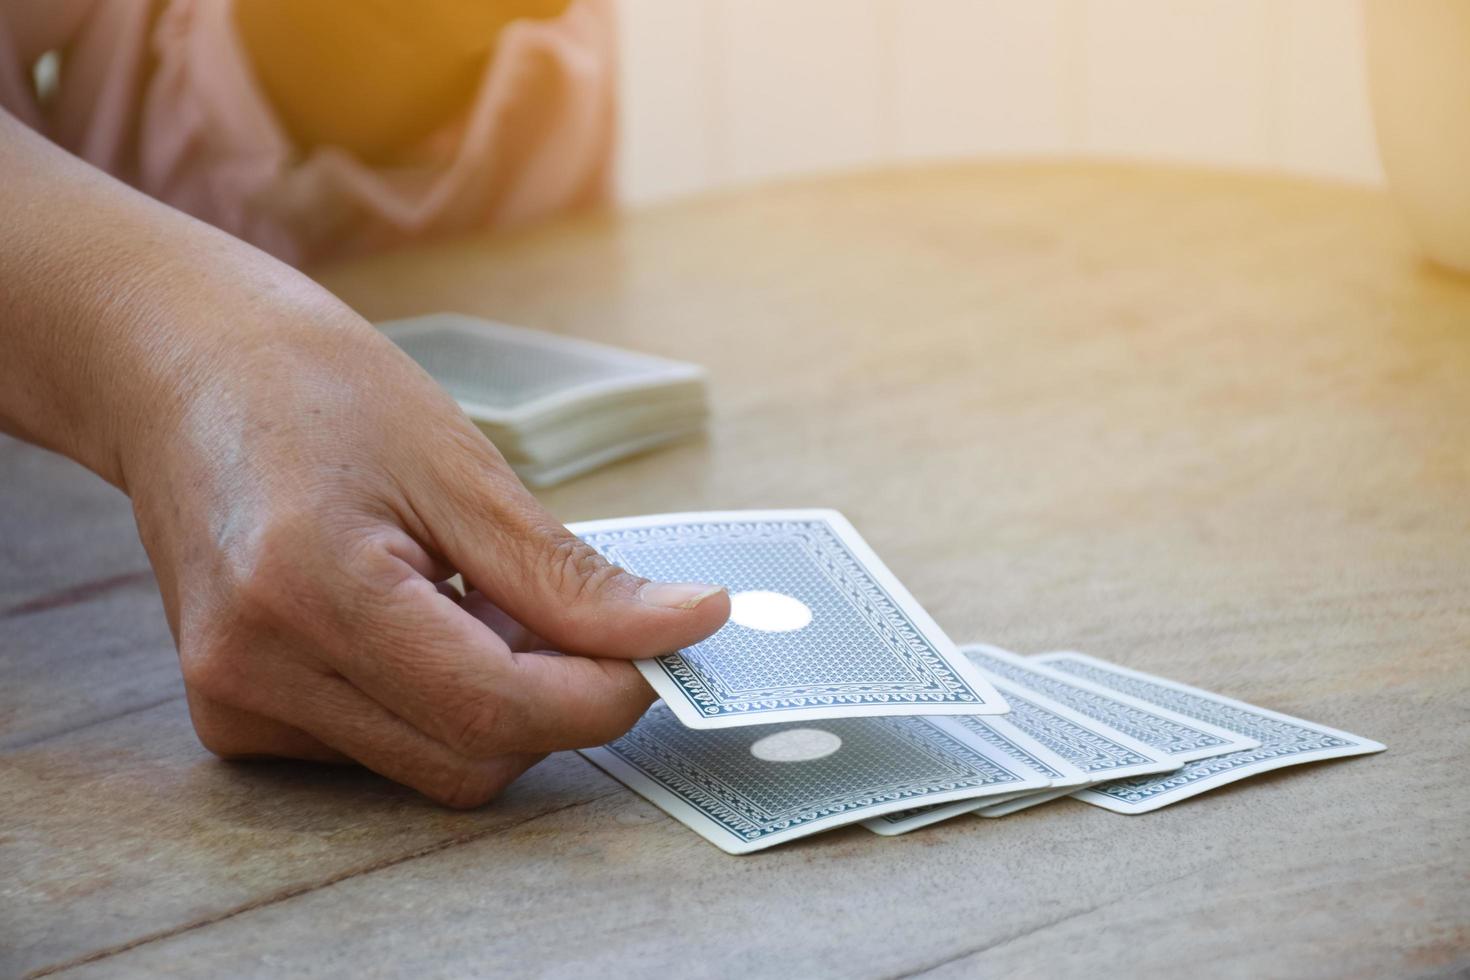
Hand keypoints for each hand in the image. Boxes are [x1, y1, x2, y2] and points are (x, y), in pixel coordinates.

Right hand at [126, 300, 728, 806]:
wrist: (182, 370)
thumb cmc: (318, 388)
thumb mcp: (461, 467)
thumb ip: (569, 576)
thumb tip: (690, 626)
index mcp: (309, 591)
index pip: (493, 710)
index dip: (602, 694)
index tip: (666, 647)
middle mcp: (254, 670)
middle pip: (468, 759)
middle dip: (555, 701)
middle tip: (575, 613)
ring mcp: (233, 703)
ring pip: (432, 763)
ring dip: (498, 701)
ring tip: (477, 593)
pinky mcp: (234, 716)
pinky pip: (381, 747)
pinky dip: (438, 700)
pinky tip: (424, 617)